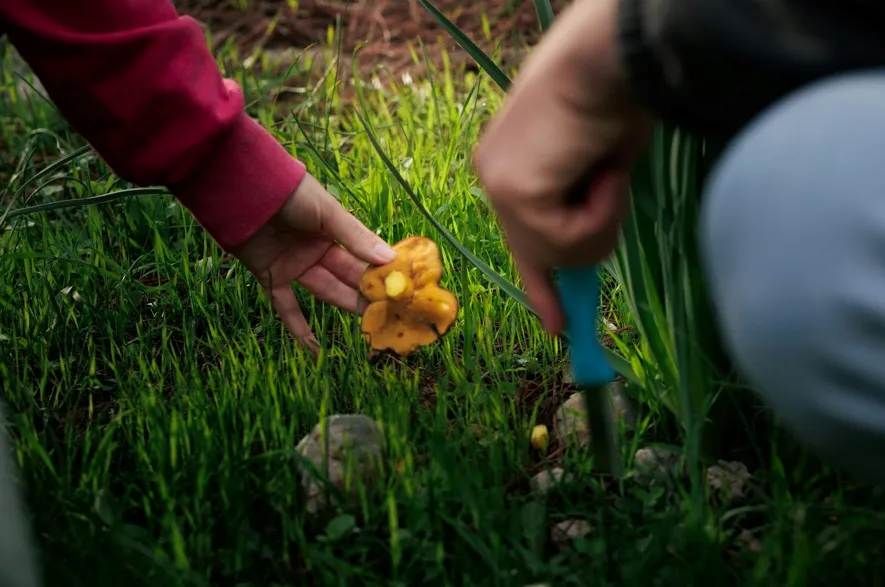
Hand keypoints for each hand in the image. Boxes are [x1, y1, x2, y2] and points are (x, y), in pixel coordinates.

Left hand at [231, 173, 396, 354]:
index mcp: (333, 230)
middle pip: (347, 276)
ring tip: (370, 327)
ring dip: (346, 306)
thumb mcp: (327, 212)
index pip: (363, 256)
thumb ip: (356, 237)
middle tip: (392, 313)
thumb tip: (390, 259)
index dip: (381, 273)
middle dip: (368, 294)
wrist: (241, 188)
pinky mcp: (270, 277)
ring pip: (326, 291)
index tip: (402, 290)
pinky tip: (313, 350)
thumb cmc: (289, 193)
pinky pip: (286, 307)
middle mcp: (316, 249)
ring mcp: (294, 265)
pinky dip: (298, 328)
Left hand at [474, 0, 655, 335]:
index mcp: (508, 164)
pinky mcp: (516, 193)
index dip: (541, 283)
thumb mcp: (597, 165)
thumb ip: (582, 206)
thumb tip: (589, 255)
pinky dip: (602, 211)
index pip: (521, 237)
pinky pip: (571, 240)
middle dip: (574, 266)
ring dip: (603, 218)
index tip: (556, 326)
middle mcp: (493, 176)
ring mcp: (499, 186)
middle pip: (539, 254)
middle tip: (586, 263)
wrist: (608, 56)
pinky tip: (600, 170)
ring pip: (562, 252)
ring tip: (606, 170)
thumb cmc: (614, 95)